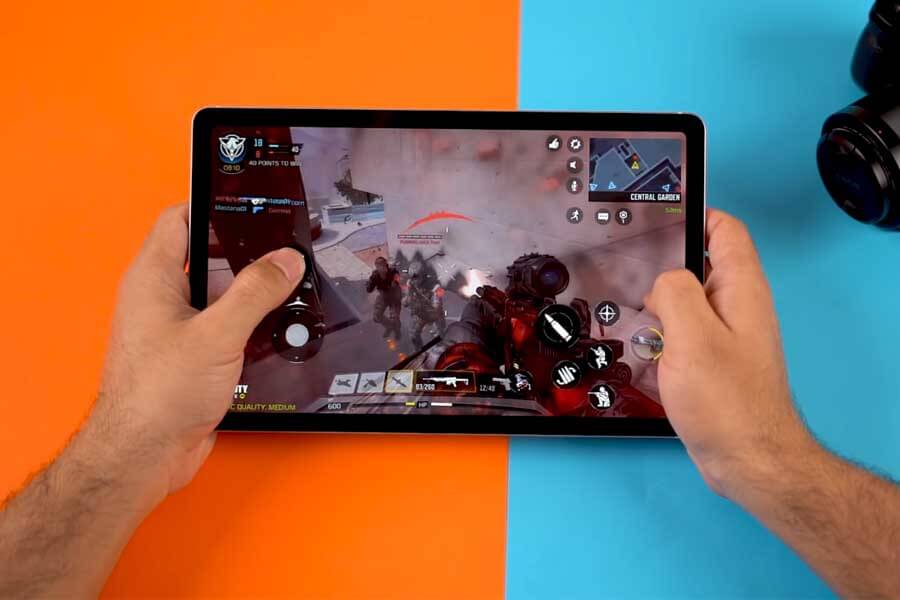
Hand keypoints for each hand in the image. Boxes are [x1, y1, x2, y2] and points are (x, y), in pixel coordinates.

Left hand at [95, 205, 304, 499]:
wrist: (144, 455)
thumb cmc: (159, 394)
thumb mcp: (217, 334)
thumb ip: (255, 292)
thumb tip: (286, 260)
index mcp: (154, 278)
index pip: (180, 219)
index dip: (214, 205)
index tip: (250, 202)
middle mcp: (160, 299)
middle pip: (207, 256)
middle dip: (246, 252)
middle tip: (283, 247)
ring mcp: (174, 329)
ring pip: (219, 295)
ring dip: (251, 293)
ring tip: (289, 287)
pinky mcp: (190, 357)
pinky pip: (224, 327)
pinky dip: (249, 325)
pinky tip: (275, 331)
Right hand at [645, 209, 814, 497]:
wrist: (746, 460)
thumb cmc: (726, 401)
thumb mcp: (692, 336)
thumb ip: (674, 292)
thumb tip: (661, 282)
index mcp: (741, 288)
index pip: (724, 229)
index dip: (692, 214)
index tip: (654, 218)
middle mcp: (737, 306)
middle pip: (699, 263)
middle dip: (662, 264)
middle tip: (624, 268)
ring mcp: (725, 334)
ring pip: (685, 301)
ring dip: (656, 304)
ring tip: (624, 309)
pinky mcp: (711, 360)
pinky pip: (681, 332)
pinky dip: (659, 333)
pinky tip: (638, 345)